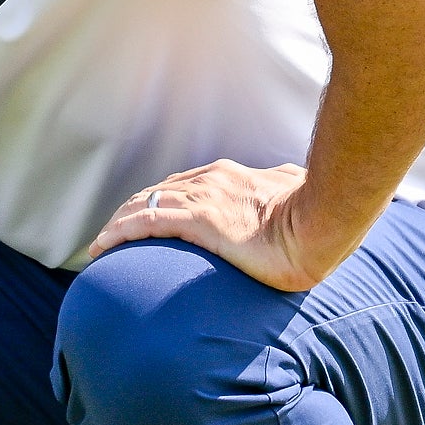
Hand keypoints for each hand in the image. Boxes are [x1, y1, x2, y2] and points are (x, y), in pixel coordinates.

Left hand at [88, 160, 336, 291]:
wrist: (325, 223)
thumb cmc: (319, 217)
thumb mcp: (295, 198)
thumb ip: (284, 190)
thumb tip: (294, 181)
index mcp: (230, 177)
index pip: (179, 187)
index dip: (155, 203)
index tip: (140, 221)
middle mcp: (211, 181)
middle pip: (154, 194)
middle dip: (127, 213)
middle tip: (109, 238)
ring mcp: (204, 198)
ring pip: (142, 205)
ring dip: (115, 226)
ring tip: (99, 246)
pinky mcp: (200, 219)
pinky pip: (146, 223)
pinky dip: (119, 233)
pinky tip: (102, 247)